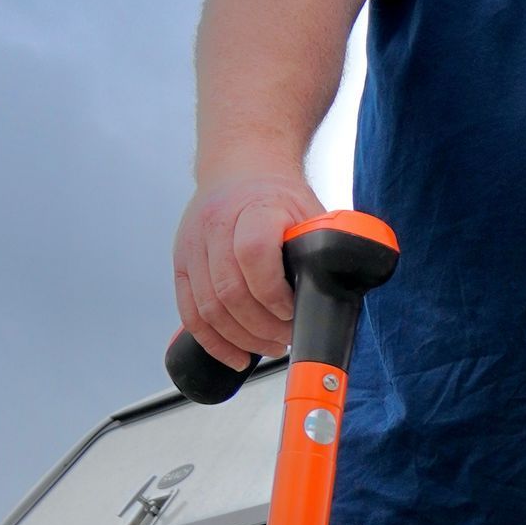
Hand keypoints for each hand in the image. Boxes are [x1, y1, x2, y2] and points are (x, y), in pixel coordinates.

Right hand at [173, 170, 324, 369]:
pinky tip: (235, 356)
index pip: (254, 254)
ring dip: (242, 339)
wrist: (242, 168)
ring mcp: (192, 245)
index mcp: (253, 208)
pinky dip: (213, 342)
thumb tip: (344, 290)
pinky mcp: (181, 263)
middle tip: (287, 338)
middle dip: (262, 327)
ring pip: (209, 309)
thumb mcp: (309, 211)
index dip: (275, 293)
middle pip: (230, 291)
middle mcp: (215, 225)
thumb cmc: (280, 196)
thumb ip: (323, 247)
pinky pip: (190, 313)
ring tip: (270, 346)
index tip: (294, 311)